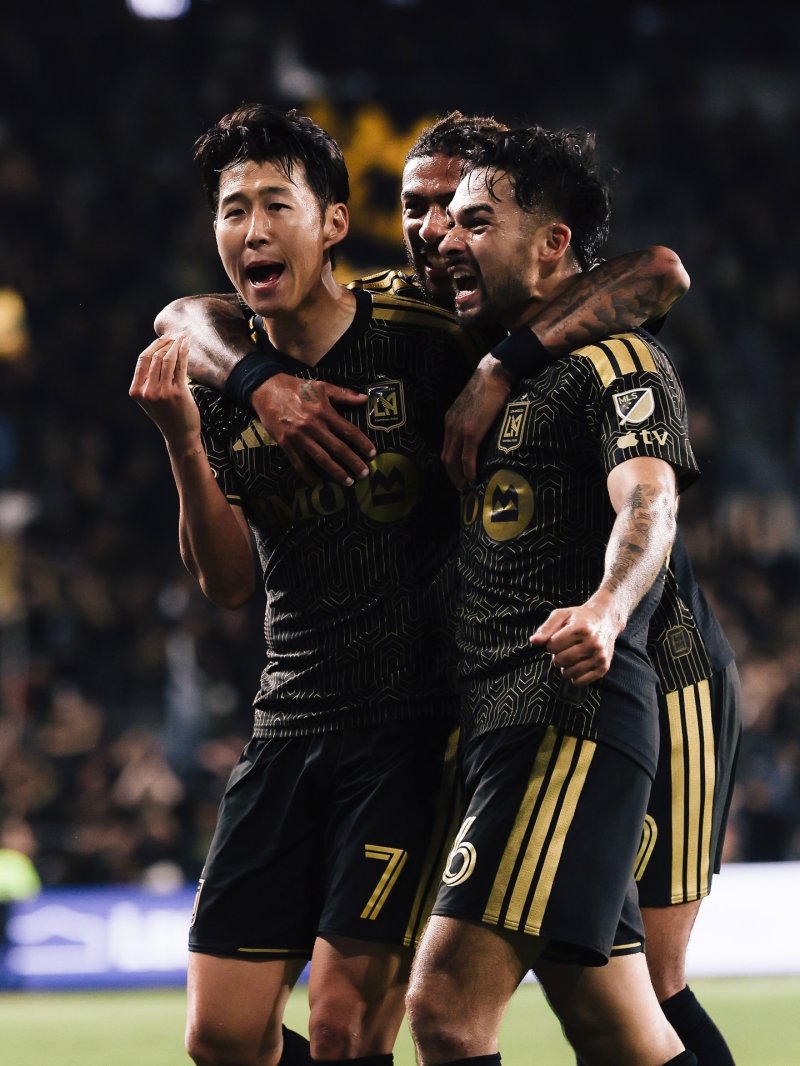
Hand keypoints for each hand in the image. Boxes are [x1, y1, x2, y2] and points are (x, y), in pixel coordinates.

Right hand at [129, 335, 200, 448]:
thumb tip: (159, 349)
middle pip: (155, 356)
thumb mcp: (151, 398)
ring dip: (176, 345)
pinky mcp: (177, 393)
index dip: (154, 345)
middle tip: (178, 335)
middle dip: (167, 342)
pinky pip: (179, 366)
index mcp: (136, 391)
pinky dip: (183, 352)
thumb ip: (150, 379)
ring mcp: (161, 392)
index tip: (166, 337)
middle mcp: (146, 391)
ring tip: (184, 338)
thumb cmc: (168, 414)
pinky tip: (187, 345)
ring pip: (167, 359)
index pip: (143, 360)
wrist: (180, 435)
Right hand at [250, 375, 373, 486]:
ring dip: (336, 472)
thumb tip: (365, 399)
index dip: (362, 443)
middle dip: (353, 463)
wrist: (266, 390)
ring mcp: (299, 437)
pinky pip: (300, 464)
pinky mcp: (286, 444)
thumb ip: (344, 394)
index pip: (348, 431)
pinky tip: (319, 485)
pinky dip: (309, 476)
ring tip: (348, 482)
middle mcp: (313, 427)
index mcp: (324, 412)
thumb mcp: (322, 386)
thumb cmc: (297, 388)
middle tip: (364, 474)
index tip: (372, 454)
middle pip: (338, 448)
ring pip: (321, 459)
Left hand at [442, 354, 512, 487]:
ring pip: (453, 461)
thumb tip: (482, 432)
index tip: (458, 476)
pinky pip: (467, 457)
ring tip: (467, 487)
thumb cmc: (490, 387)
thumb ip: (473, 419)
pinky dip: (469, 471)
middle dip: (452, 476)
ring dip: (458, 477)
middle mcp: (450, 426)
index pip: (445, 448)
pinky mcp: (472, 431)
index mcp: (450, 420)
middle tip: (462, 488)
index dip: (451, 465)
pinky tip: (474, 479)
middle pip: (445, 458)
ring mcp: (460, 429)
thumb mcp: (474, 404)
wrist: (494, 374)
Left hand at [529, 597, 623, 685]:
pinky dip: (574, 676)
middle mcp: (593, 643)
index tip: (558, 638)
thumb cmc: (579, 618)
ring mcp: (600, 656)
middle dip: (557, 656)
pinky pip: (580, 681)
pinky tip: (577, 665)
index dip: (551, 643)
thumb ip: (546, 628)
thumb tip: (533, 641)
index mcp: (581, 628)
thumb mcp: (561, 615)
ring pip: (568, 673)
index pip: (552, 645)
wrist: (605, 620)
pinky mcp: (603, 667)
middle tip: (564, 649)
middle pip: (560, 660)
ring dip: (565, 667)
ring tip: (571, 656)